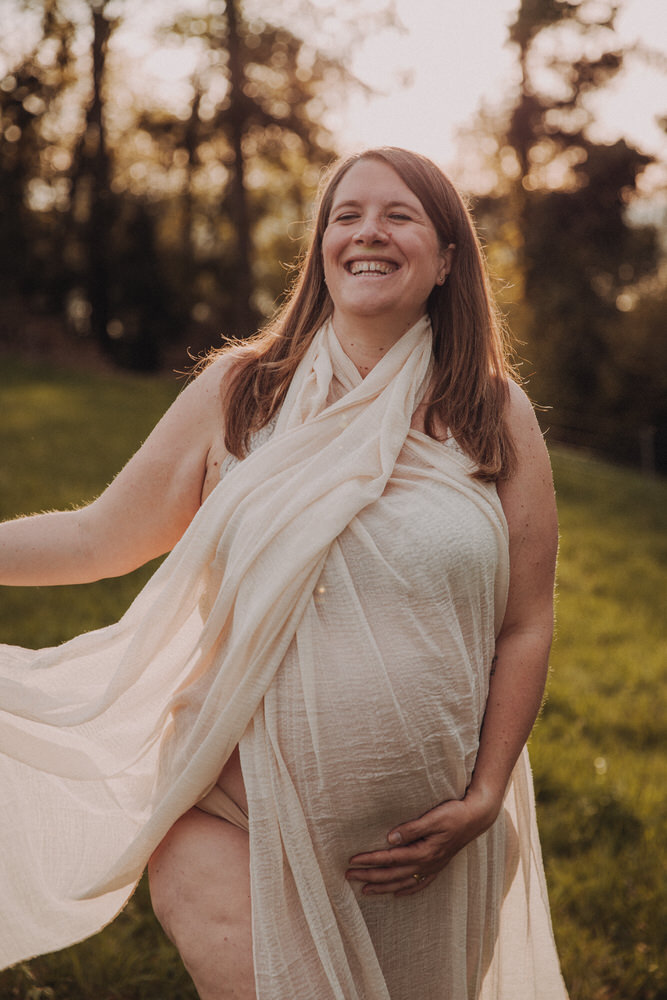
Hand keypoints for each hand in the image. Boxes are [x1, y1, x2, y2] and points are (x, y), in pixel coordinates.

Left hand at [345, 789, 499, 896]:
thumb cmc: (454, 813)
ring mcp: (433, 866)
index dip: (370, 860)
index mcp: (423, 851)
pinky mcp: (438, 865)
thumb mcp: (433, 817)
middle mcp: (427, 863)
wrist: (477, 818)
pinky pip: (419, 883)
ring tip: (365, 889)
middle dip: (369, 875)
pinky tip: (396, 893)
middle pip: (392, 874)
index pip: (390, 858)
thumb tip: (390, 838)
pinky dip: (406, 890)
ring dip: (382, 886)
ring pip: (403, 882)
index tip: (352, 860)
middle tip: (348, 875)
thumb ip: (412, 828)